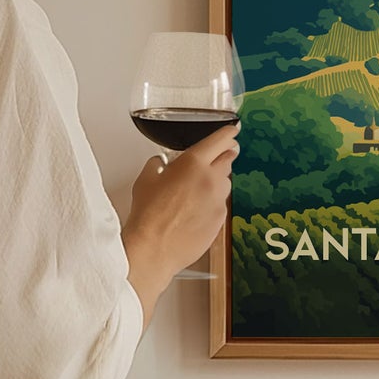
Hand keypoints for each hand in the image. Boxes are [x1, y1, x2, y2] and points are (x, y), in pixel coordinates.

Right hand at [122, 123, 238, 323]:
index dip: (228, 133)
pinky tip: (196, 210)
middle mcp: (211, 179)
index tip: (232, 130)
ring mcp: (219, 201)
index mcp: (193, 163)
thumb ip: (157, 165)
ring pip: (225, 183)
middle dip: (224, 155)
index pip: (219, 140)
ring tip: (198, 189)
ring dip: (217, 180)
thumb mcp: (145, 180)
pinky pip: (221, 204)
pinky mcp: (221, 220)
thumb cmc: (148, 215)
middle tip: (217, 156)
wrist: (154, 248)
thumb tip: (161, 163)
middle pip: (228, 159)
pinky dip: (213, 202)